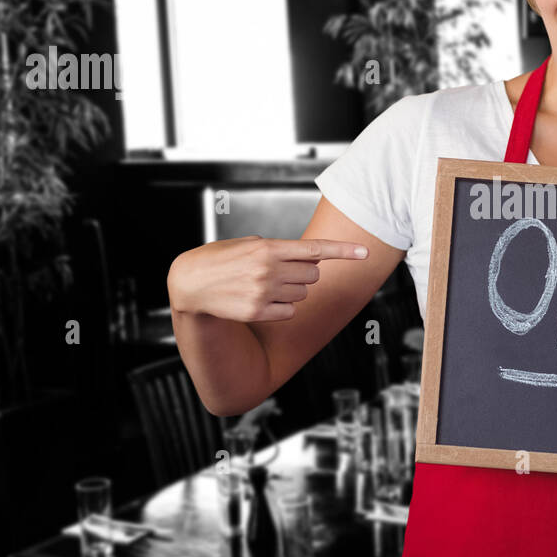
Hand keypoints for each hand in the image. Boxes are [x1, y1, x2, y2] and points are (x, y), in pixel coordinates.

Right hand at [168, 235, 368, 321]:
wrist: (190, 283)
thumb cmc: (221, 259)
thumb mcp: (249, 244)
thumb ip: (280, 249)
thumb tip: (311, 258)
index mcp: (269, 248)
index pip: (316, 249)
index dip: (345, 251)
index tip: (365, 253)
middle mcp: (269, 270)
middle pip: (314, 273)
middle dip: (305, 272)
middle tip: (281, 270)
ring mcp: (264, 292)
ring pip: (303, 293)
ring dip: (292, 289)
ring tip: (265, 284)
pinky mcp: (259, 312)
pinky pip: (290, 311)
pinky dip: (282, 307)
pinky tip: (262, 300)